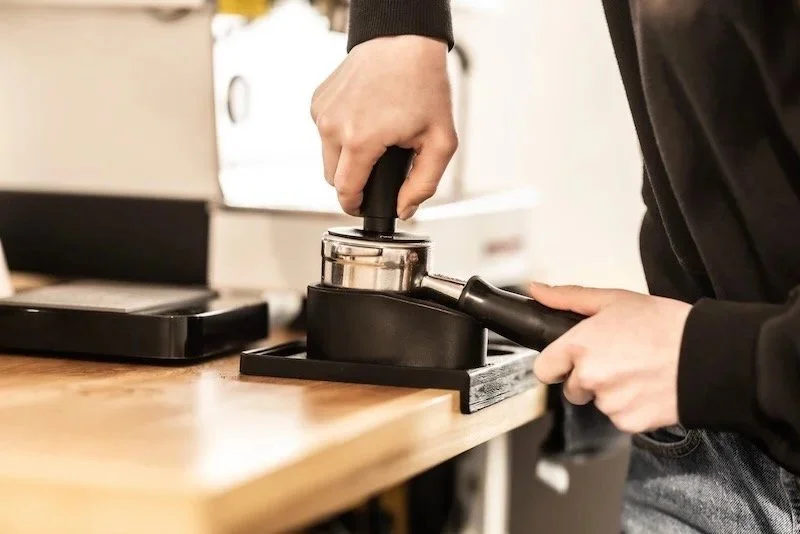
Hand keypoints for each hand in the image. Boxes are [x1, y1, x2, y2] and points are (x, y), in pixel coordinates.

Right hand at [310, 35, 456, 217]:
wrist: (403, 42)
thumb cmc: (423, 85)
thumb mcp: (440, 141)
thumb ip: (424, 184)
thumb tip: (404, 209)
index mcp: (360, 141)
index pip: (345, 192)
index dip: (356, 205)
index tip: (365, 206)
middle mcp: (333, 127)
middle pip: (333, 178)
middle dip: (354, 181)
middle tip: (380, 168)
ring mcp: (322, 112)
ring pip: (328, 156)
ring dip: (347, 158)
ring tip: (375, 140)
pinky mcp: (318, 101)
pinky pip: (325, 133)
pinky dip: (341, 134)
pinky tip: (364, 120)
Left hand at [529, 283, 691, 433]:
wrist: (707, 355)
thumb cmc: (664, 324)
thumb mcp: (614, 300)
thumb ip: (568, 298)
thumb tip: (537, 291)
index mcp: (580, 345)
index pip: (544, 368)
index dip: (558, 364)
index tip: (571, 360)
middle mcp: (589, 377)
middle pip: (571, 388)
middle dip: (587, 378)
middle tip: (617, 360)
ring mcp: (608, 402)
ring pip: (597, 402)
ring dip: (611, 392)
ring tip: (638, 370)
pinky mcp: (628, 422)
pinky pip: (619, 417)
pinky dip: (630, 407)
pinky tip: (647, 387)